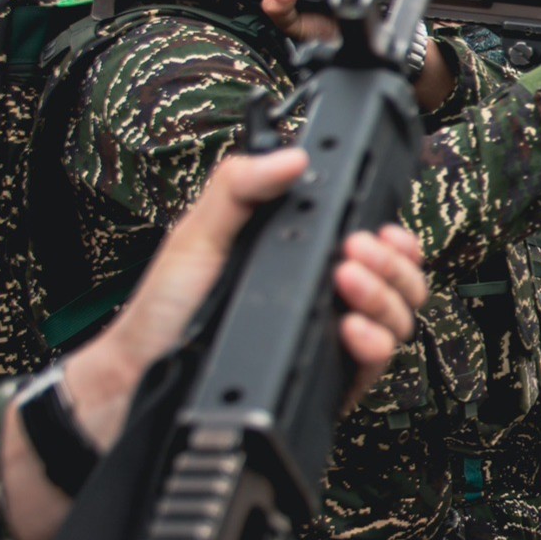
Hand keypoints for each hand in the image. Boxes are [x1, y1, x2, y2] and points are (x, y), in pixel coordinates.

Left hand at [8, 149, 427, 539]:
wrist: (141, 375)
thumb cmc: (166, 309)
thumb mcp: (198, 233)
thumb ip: (240, 187)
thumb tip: (294, 158)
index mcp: (303, 257)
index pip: (375, 243)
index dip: (393, 235)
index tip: (382, 228)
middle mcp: (325, 298)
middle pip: (399, 279)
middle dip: (392, 262)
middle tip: (355, 252)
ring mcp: (330, 340)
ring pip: (399, 319)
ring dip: (385, 296)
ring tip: (345, 282)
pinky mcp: (328, 382)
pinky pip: (376, 364)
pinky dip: (375, 343)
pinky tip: (350, 330)